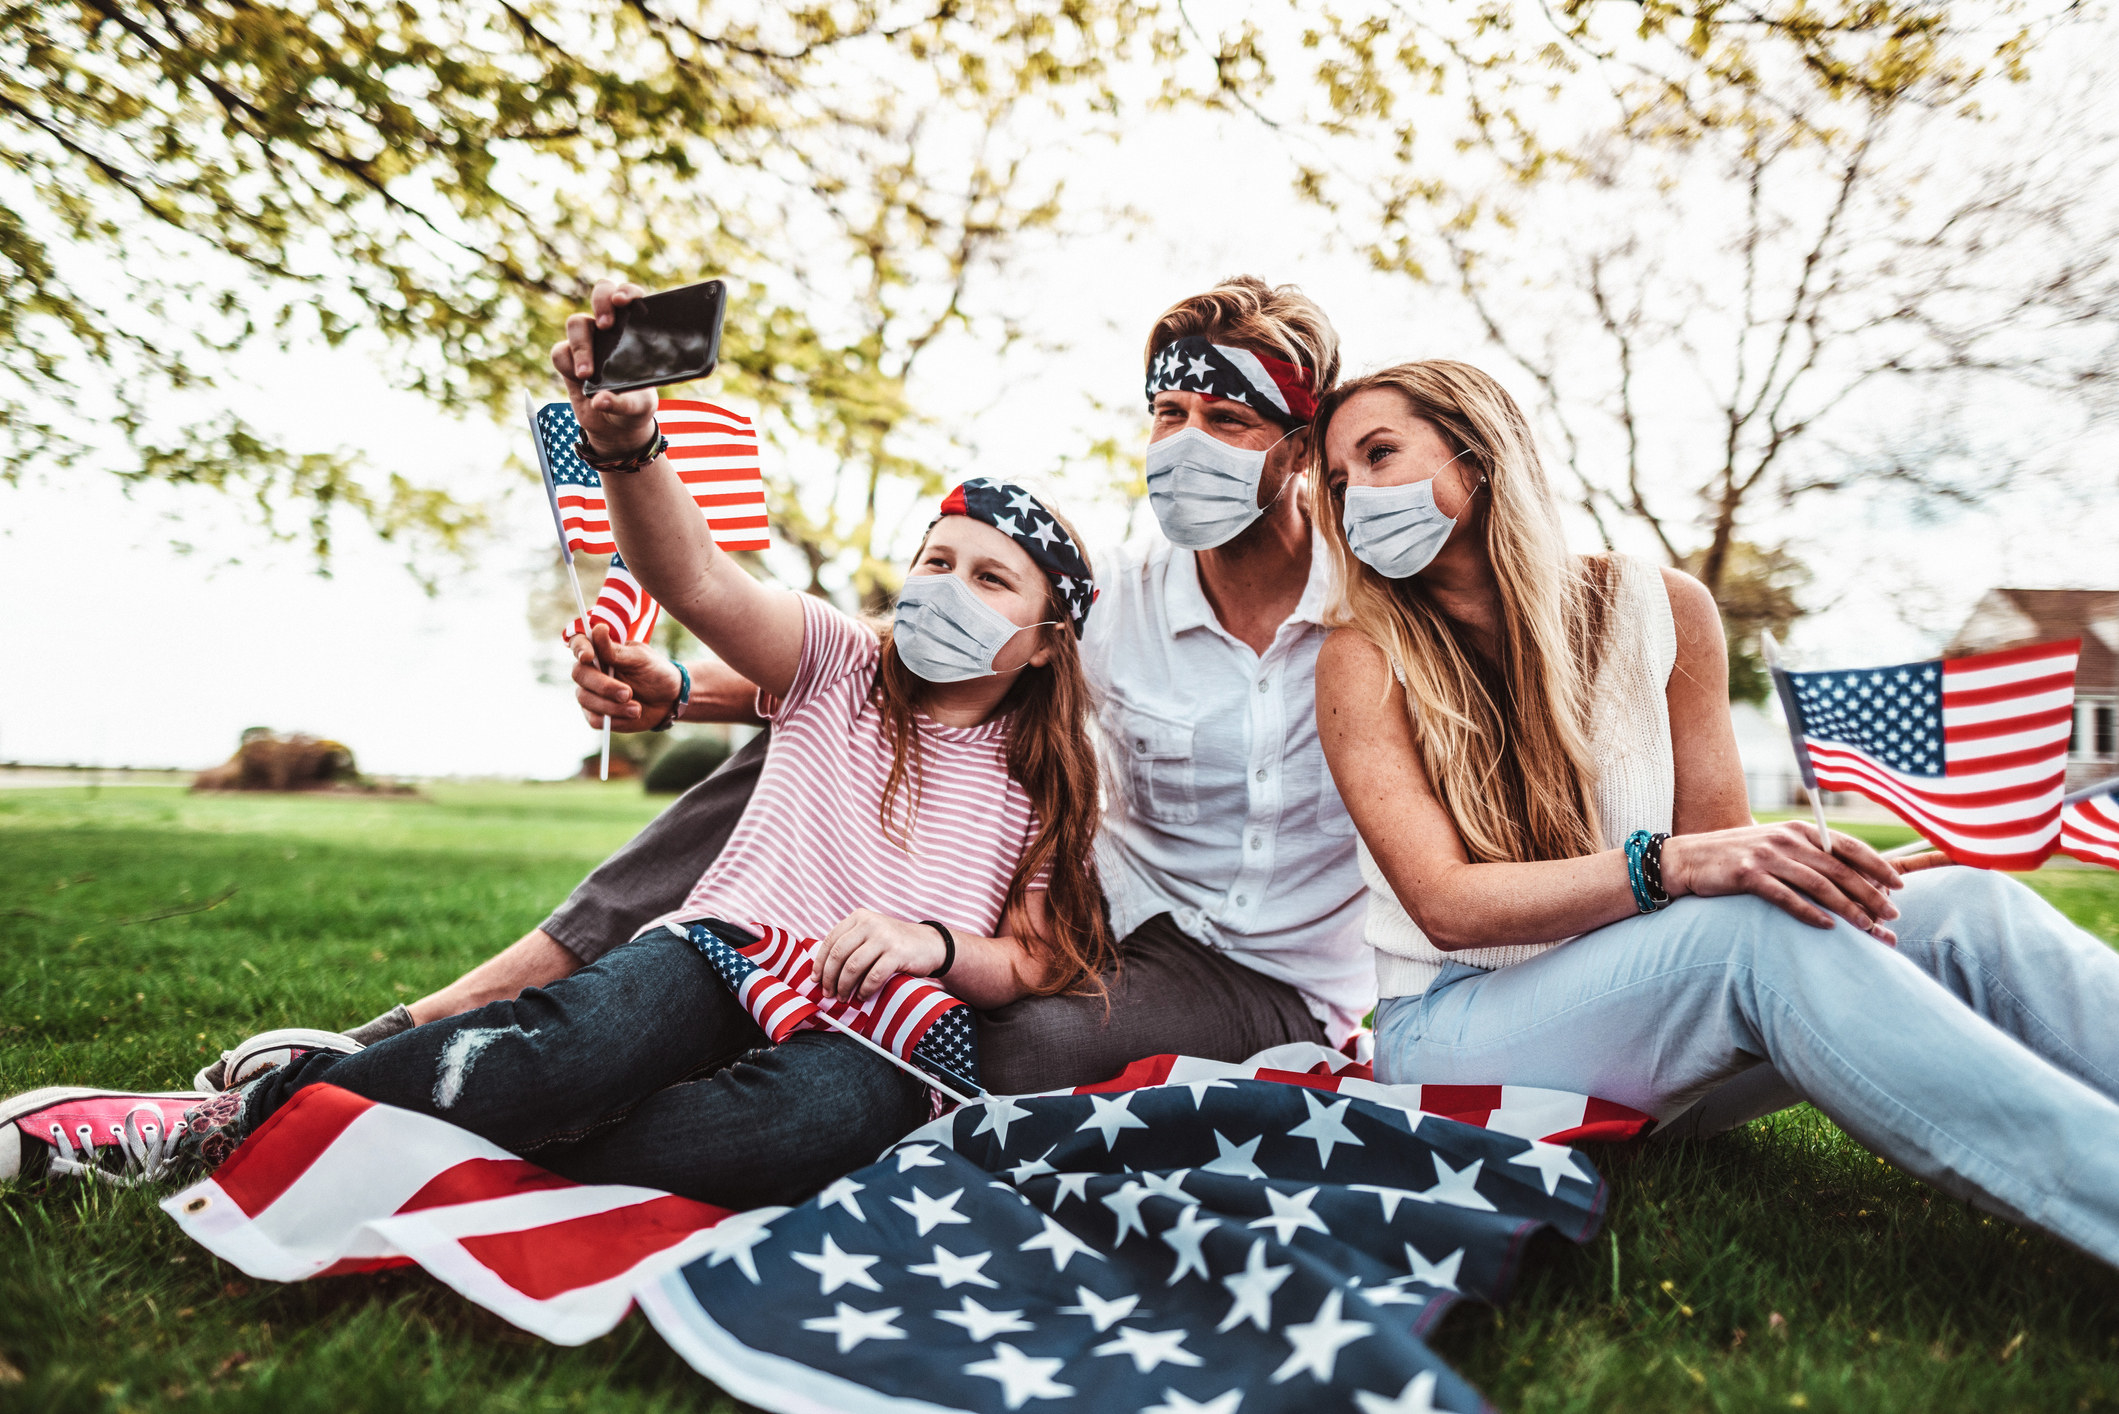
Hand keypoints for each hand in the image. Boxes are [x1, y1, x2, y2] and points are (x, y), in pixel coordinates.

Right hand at [548, 278, 657, 456]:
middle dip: (601, 301)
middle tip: (607, 325)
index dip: (627, 292)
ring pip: (576, 323)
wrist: (613, 427)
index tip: (623, 302)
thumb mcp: (638, 409)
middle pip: (601, 293)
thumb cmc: (634, 408)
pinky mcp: (568, 358)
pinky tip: (579, 382)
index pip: (632, 298)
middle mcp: (610, 328)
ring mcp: (587, 340)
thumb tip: (599, 400)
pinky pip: (560, 352)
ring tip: (587, 375)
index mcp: (634, 330)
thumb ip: (622, 404)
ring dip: (581, 346)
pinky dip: (567, 365)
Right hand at [571, 625, 681, 729]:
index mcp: (600, 651)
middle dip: (604, 686)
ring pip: (586, 698)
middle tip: (628, 693)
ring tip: (637, 709)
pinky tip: (633, 715)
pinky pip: (595, 719)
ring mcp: (591, 693)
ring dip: (612, 706)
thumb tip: (597, 629)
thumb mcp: (641, 659)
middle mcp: (591, 670)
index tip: (589, 656)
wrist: (669, 700)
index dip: (579, 648)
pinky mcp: (597, 714)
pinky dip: (615, 719)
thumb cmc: (655, 672)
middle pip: (579, 674)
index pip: (579, 642)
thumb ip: (616, 650)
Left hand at [815, 910, 946, 1003]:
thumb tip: (822, 970)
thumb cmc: (894, 944)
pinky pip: (873, 976)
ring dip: (845, 986)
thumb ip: (850, 944)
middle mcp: (870, 923)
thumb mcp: (871, 935)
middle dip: (830, 977)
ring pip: (853, 966)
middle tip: (828, 993)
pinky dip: (864, 990)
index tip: (815, 979)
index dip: (820, 962)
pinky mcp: (897, 953)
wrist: (930, 944)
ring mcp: (884, 937)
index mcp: (859, 917)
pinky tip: (862, 996)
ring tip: (844, 998)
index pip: (831, 940)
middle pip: (839, 954)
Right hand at [1660, 822, 1903, 942]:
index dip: (1878, 866)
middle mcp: (1787, 839)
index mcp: (1800, 830)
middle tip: (1893, 915)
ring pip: (1820, 884)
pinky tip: (1828, 928)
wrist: (1687, 859)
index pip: (1849, 846)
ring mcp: (1767, 856)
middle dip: (1871, 894)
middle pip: (1840, 869)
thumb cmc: (1737, 857)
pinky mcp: (1748, 875)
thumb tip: (1850, 877)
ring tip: (1869, 928)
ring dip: (1848, 908)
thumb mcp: (1776, 847)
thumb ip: (1809, 856)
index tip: (1900, 886)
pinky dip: (1810, 913)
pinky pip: (1786, 897)